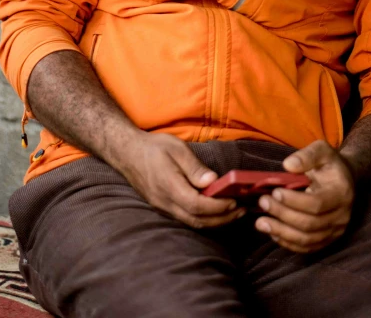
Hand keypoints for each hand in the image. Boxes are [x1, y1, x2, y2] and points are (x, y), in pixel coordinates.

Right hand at [117, 132, 245, 228]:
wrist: (128, 153)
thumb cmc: (154, 147)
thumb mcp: (176, 149)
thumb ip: (194, 167)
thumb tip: (212, 182)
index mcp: (169, 187)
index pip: (197, 205)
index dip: (218, 207)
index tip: (235, 201)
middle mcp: (166, 202)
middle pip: (197, 220)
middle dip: (222, 219)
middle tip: (242, 210)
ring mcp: (163, 208)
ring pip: (192, 223)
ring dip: (215, 221)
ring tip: (234, 212)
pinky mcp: (164, 208)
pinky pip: (186, 219)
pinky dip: (204, 219)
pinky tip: (215, 211)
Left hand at [254, 140, 354, 253]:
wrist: (344, 179)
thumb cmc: (329, 164)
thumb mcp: (321, 150)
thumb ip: (307, 156)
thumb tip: (288, 165)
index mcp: (341, 193)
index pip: (317, 204)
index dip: (294, 201)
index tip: (275, 192)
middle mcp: (341, 216)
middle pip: (310, 224)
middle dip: (283, 215)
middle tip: (263, 202)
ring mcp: (335, 231)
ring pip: (307, 240)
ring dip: (282, 232)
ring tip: (261, 223)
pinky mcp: (327, 240)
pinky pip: (307, 248)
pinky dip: (288, 243)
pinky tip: (273, 232)